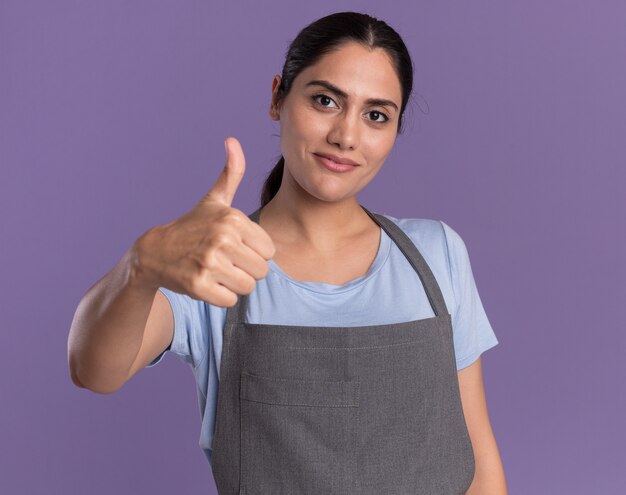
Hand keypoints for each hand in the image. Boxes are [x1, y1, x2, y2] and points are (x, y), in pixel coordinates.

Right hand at [133, 137, 275, 306]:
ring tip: (216, 272)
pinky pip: (231, 301)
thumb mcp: (214, 200)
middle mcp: (222, 239)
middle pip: (262, 271)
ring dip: (234, 285)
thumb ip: (231, 174)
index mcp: (233, 219)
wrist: (154, 252)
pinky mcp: (199, 286)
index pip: (270, 251)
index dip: (254, 253)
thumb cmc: (192, 226)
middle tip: (224, 262)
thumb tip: (233, 140)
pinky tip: (206, 283)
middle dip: (246, 270)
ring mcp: (209, 263)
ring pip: (248, 287)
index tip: (234, 247)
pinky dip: (221, 297)